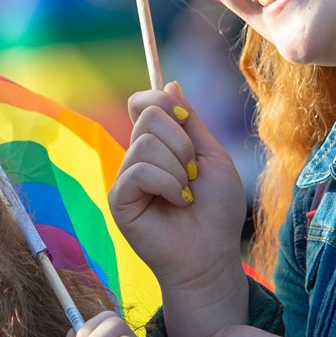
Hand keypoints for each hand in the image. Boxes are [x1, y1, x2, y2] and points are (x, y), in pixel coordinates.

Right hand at [110, 82, 247, 301]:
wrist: (212, 253)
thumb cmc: (216, 211)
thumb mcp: (212, 156)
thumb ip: (190, 121)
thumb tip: (169, 83)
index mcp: (159, 144)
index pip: (143, 102)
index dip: (163, 103)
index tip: (187, 123)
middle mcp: (138, 157)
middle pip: (148, 115)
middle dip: (182, 142)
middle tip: (192, 174)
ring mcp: (126, 177)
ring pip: (145, 143)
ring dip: (178, 168)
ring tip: (185, 194)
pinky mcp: (119, 199)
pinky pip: (138, 171)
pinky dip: (167, 184)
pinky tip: (177, 203)